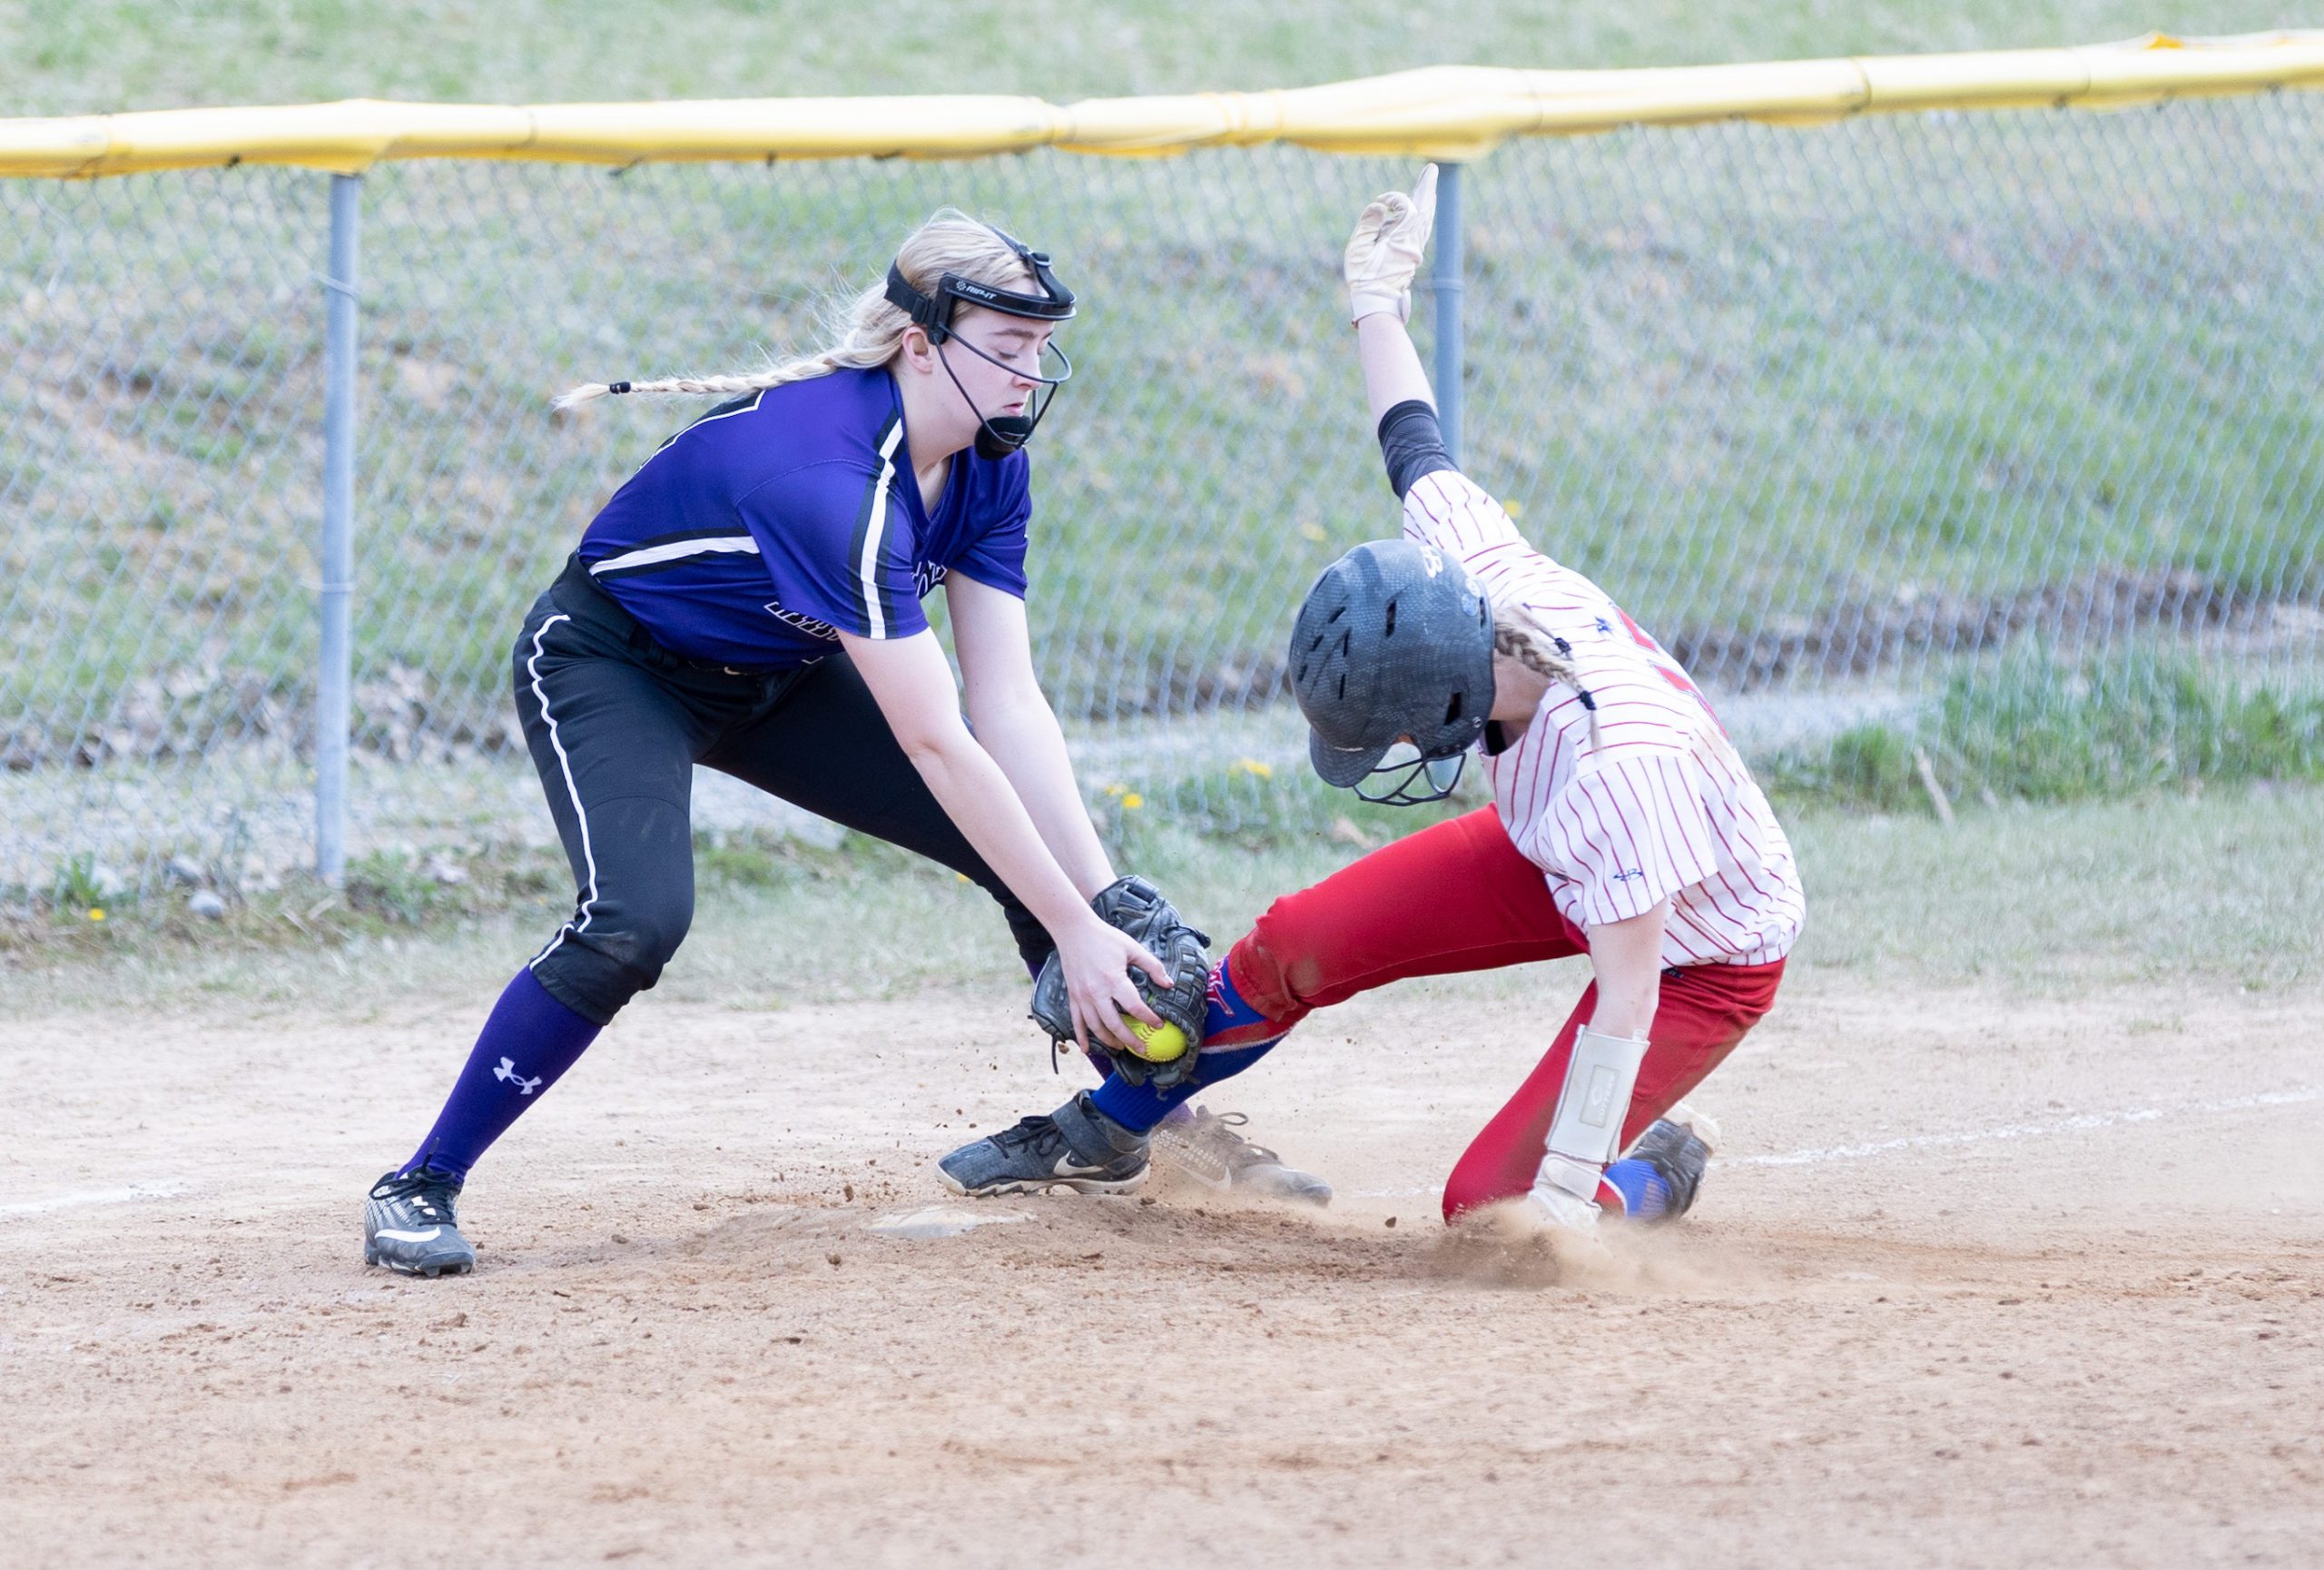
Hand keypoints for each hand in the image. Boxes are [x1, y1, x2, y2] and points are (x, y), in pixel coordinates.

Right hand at [1053, 912, 1170, 1055]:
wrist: (1074, 931)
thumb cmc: (1106, 938)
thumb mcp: (1132, 948)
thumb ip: (1152, 966)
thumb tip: (1168, 984)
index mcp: (1114, 980)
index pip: (1135, 1007)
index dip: (1149, 1018)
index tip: (1160, 1025)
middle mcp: (1097, 992)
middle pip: (1115, 1024)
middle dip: (1130, 1040)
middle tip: (1142, 1049)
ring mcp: (1082, 997)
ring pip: (1096, 1027)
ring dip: (1109, 1041)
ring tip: (1121, 1047)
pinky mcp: (1073, 996)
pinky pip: (1076, 1022)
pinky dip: (1081, 1037)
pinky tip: (1086, 1050)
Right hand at [1342, 164, 1438, 324]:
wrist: (1376, 303)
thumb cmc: (1363, 278)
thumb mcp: (1358, 249)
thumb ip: (1367, 224)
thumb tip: (1380, 206)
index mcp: (1402, 241)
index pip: (1409, 208)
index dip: (1396, 198)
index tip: (1380, 201)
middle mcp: (1414, 244)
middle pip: (1426, 210)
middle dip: (1427, 188)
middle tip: (1432, 169)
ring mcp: (1415, 250)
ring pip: (1427, 219)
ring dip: (1427, 199)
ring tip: (1428, 183)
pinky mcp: (1413, 254)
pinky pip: (1423, 228)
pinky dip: (1423, 213)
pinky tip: (1422, 206)